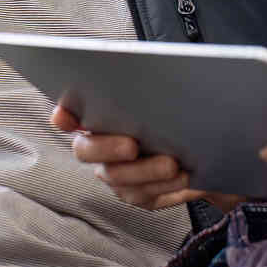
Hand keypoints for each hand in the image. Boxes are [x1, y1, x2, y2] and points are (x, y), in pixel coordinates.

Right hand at [50, 103, 239, 213]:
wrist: (203, 144)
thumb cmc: (174, 113)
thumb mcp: (162, 95)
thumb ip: (144, 87)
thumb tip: (145, 69)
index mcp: (96, 118)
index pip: (68, 115)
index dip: (62, 115)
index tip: (63, 115)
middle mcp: (98, 149)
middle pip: (87, 151)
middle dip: (108, 148)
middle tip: (132, 145)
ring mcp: (116, 175)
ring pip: (120, 179)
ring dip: (148, 173)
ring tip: (174, 166)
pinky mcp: (138, 195)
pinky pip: (147, 197)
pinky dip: (168, 189)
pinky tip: (187, 179)